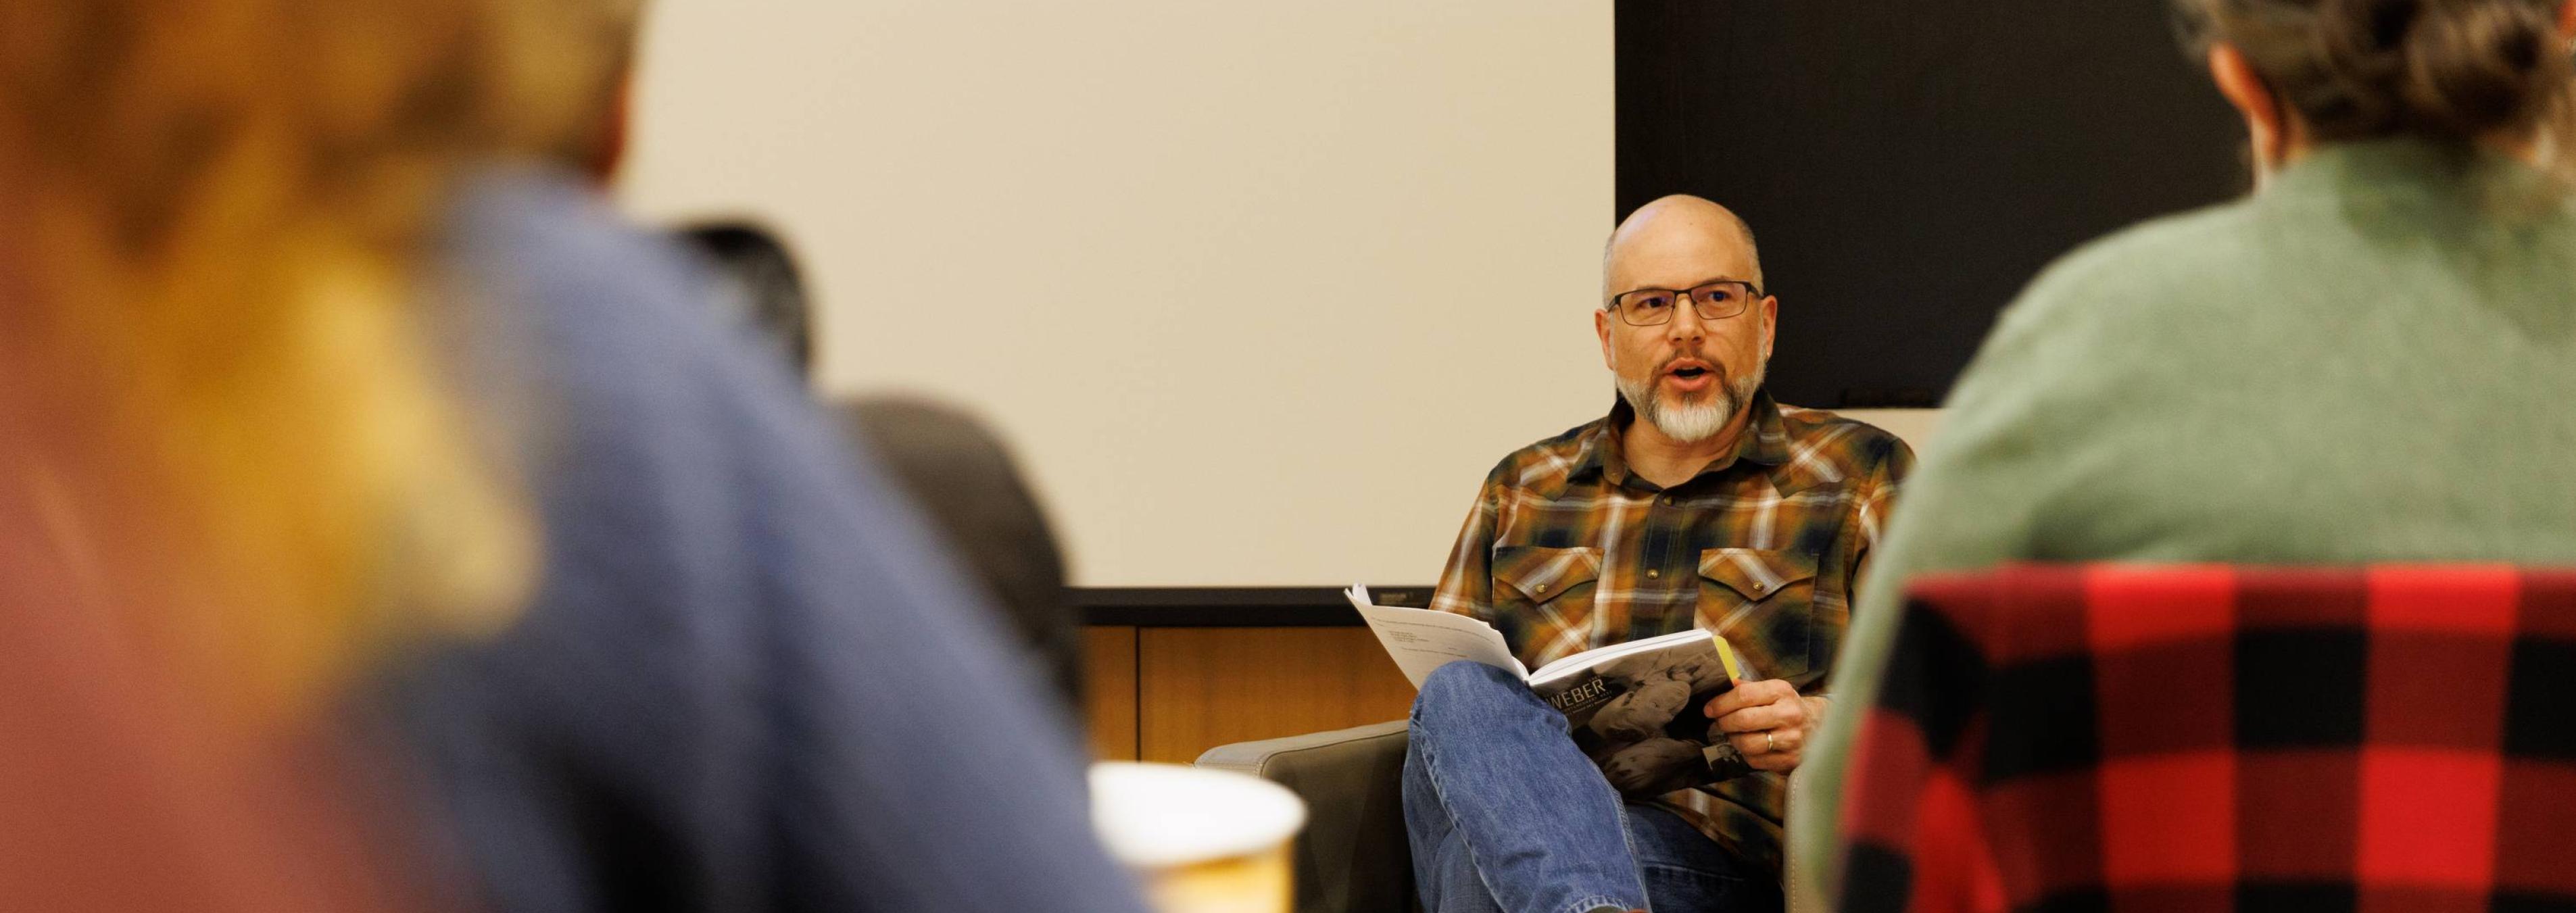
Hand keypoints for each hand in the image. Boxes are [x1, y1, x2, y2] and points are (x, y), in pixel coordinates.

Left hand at [1702, 679, 1826, 771]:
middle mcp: (1789, 714)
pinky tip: (1749, 746)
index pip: (1744, 695)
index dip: (1721, 703)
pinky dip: (1745, 754)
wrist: (1820, 727)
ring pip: (1747, 743)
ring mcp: (1791, 739)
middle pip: (1743, 720)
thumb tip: (1724, 683)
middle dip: (1724, 722)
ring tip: (1734, 734)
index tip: (1709, 709)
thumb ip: (1748, 688)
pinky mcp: (1790, 759)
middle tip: (1719, 722)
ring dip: (1733, 740)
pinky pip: (1755, 760)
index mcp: (1782, 691)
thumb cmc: (1787, 707)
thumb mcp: (1772, 691)